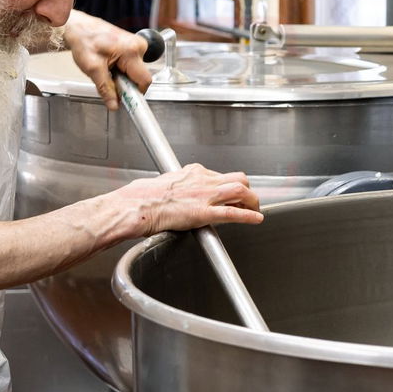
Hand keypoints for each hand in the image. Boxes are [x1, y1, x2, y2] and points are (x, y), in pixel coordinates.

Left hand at [61, 10, 151, 108]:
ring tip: (106, 69)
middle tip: (107, 79)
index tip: (126, 101)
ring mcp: (137, 45)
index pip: (144, 80)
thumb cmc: (84, 41)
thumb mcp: (93, 68)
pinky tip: (109, 64)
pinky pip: (132, 66)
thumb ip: (105, 88)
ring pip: (135, 72)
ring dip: (121, 77)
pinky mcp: (133, 46)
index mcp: (132, 51)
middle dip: (125, 84)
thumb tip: (114, 104)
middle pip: (139, 77)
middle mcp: (139, 46)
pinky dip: (121, 70)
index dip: (135, 93)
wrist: (79, 28)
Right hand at [112, 164, 262, 238]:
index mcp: (192, 172)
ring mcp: (204, 196)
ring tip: (255, 209)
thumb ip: (176, 186)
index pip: (219, 175)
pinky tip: (256, 219)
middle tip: (249, 201)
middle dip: (247, 190)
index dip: (229, 186)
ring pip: (240, 191)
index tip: (231, 195)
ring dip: (252, 201)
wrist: (136, 205)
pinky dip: (248, 215)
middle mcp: (202, 180)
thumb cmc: (143, 197)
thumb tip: (174, 191)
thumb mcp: (164, 183)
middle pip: (237, 178)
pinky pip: (232, 213)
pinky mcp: (203, 213)